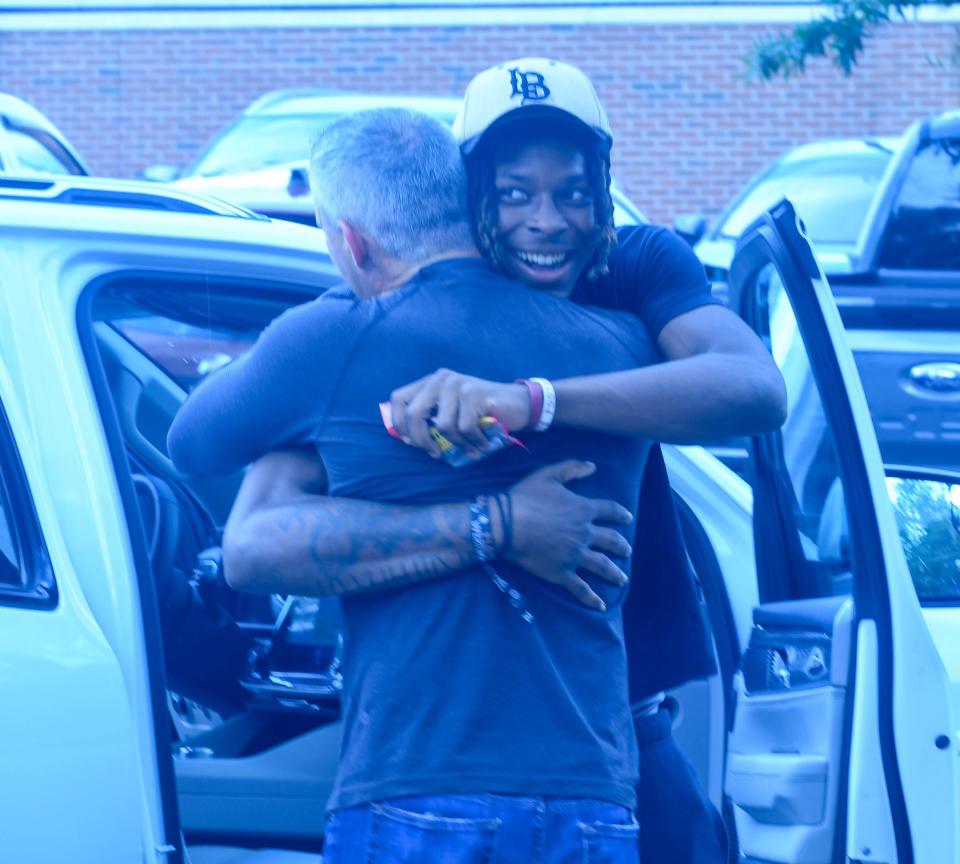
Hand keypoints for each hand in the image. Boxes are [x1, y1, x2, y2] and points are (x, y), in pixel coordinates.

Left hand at [389, 369, 530, 456]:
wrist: (518, 403)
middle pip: (414, 413)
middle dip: (421, 440)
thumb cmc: (482, 412)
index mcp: (431, 381)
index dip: (399, 423)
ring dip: (456, 444)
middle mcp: (441, 378)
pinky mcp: (474, 393)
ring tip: (470, 448)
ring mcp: (457, 384)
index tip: (410, 442)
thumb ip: (431, 417)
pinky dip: (473, 441)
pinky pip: (464, 428)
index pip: (398, 398)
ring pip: (442, 425)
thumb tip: (408, 440)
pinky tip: (482, 443)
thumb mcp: (451, 410)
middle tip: (434, 453)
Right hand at [504, 460, 632, 610]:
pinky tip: (601, 606)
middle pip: (610, 540)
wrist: (507, 525)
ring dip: (614, 573)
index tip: (627, 519)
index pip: (609, 511)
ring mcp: (575, 555)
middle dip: (621, 546)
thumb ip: (572, 469)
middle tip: (626, 550)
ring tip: (622, 579)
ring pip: (602, 565)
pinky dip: (592, 598)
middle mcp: (585, 534)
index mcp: (583, 510)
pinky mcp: (562, 573)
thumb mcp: (548, 475)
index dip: (620, 514)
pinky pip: (581, 588)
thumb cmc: (525, 497)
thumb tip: (593, 466)